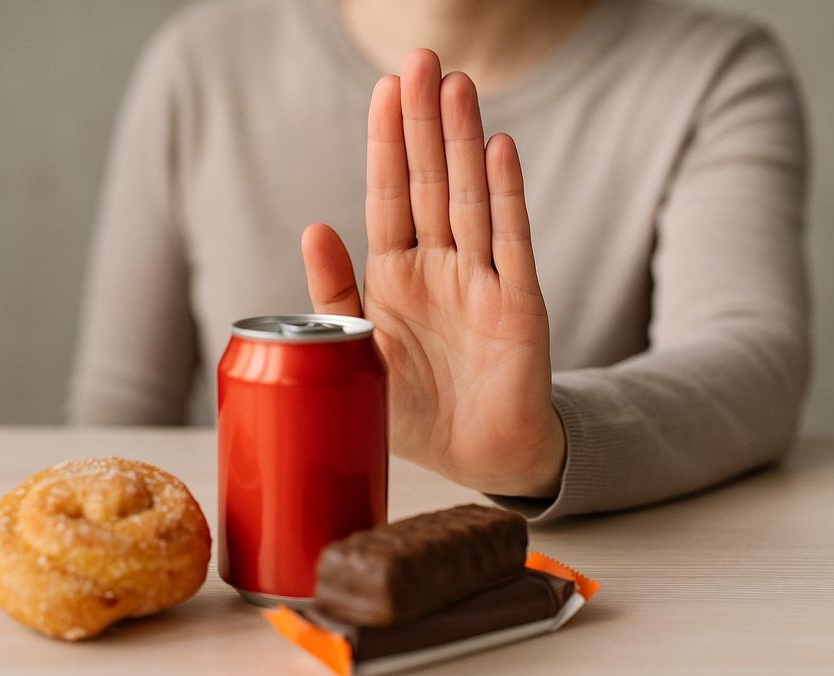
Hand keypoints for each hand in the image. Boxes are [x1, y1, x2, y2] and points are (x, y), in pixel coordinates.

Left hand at [301, 50, 564, 496]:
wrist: (476, 457)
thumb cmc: (415, 411)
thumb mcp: (359, 354)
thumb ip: (335, 294)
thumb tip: (313, 224)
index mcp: (396, 277)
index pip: (389, 197)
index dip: (386, 146)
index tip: (383, 91)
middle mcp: (441, 267)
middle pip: (431, 182)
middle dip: (423, 123)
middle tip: (420, 61)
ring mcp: (483, 279)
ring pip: (471, 198)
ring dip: (462, 142)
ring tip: (455, 86)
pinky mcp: (520, 303)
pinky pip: (513, 241)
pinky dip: (506, 195)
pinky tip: (498, 148)